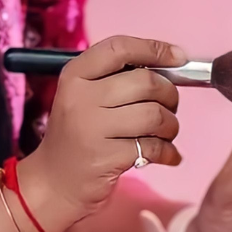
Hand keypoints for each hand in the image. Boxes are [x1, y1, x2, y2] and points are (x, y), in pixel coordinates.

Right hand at [17, 36, 185, 231]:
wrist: (53, 183)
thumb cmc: (78, 135)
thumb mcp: (84, 97)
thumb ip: (117, 79)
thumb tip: (172, 64)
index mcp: (75, 76)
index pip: (119, 47)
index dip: (154, 48)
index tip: (178, 56)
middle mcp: (80, 98)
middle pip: (145, 81)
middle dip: (170, 94)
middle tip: (170, 106)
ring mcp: (91, 128)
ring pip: (154, 115)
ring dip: (171, 125)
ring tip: (166, 133)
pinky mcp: (105, 158)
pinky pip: (153, 147)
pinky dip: (168, 152)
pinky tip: (167, 155)